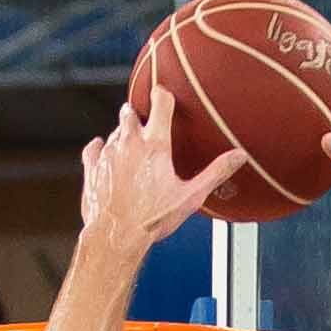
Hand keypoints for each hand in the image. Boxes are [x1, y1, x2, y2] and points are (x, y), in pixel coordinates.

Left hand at [77, 94, 239, 254]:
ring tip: (130, 145)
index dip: (162, 94)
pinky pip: (94, 148)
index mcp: (156, 145)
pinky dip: (99, 148)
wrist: (115, 236)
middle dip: (137, 114)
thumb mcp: (190, 196)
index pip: (161, 103)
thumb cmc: (151, 219)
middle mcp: (130, 143)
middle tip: (144, 120)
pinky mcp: (92, 167)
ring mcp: (108, 153)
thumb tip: (239, 156)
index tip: (163, 93)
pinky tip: (104, 151)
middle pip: (131, 112)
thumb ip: (215, 172)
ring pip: (114, 131)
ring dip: (122, 134)